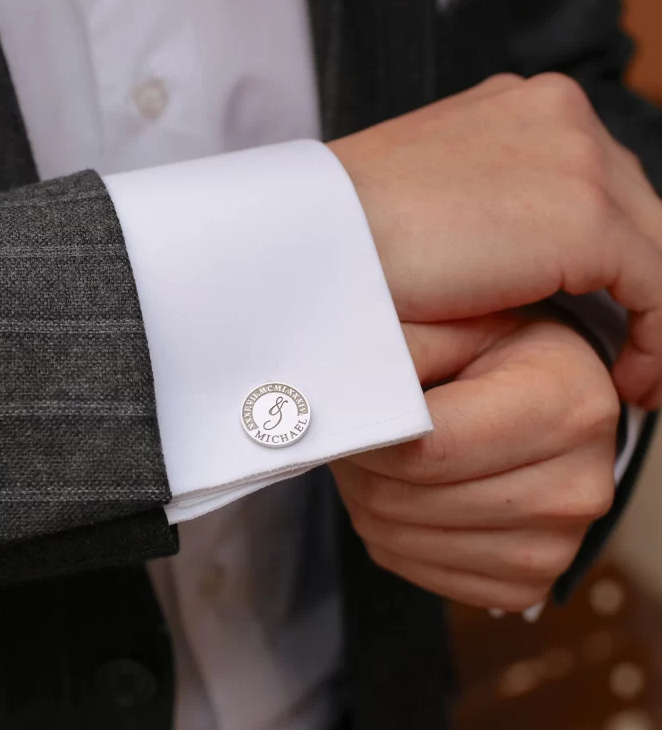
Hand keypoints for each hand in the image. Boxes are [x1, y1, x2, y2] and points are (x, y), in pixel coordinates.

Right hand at [328, 73, 661, 407]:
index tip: (598, 308)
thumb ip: (473, 214)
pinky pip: (658, 286)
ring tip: (634, 374)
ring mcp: (572, 156)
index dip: (603, 251)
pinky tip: (632, 381)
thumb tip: (501, 263)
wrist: (306, 238)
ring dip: (650, 315)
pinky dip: (655, 341)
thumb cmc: (341, 236)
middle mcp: (553, 114)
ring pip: (651, 245)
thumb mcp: (420, 210)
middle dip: (634, 280)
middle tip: (626, 346)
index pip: (585, 181)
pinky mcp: (581, 215)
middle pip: (629, 208)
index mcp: (511, 110)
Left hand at [331, 314, 618, 611]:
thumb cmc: (500, 356)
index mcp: (566, 406)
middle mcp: (574, 488)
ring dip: (364, 497)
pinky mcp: (523, 586)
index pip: (428, 448)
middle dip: (358, 465)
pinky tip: (403, 490)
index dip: (365, 434)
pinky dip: (386, 532)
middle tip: (352, 431)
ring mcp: (554, 549)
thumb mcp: (457, 324)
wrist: (554, 406)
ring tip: (378, 455)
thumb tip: (335, 386)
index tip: (340, 415)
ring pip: (396, 538)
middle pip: (404, 498)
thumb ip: (399, 348)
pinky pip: (411, 567)